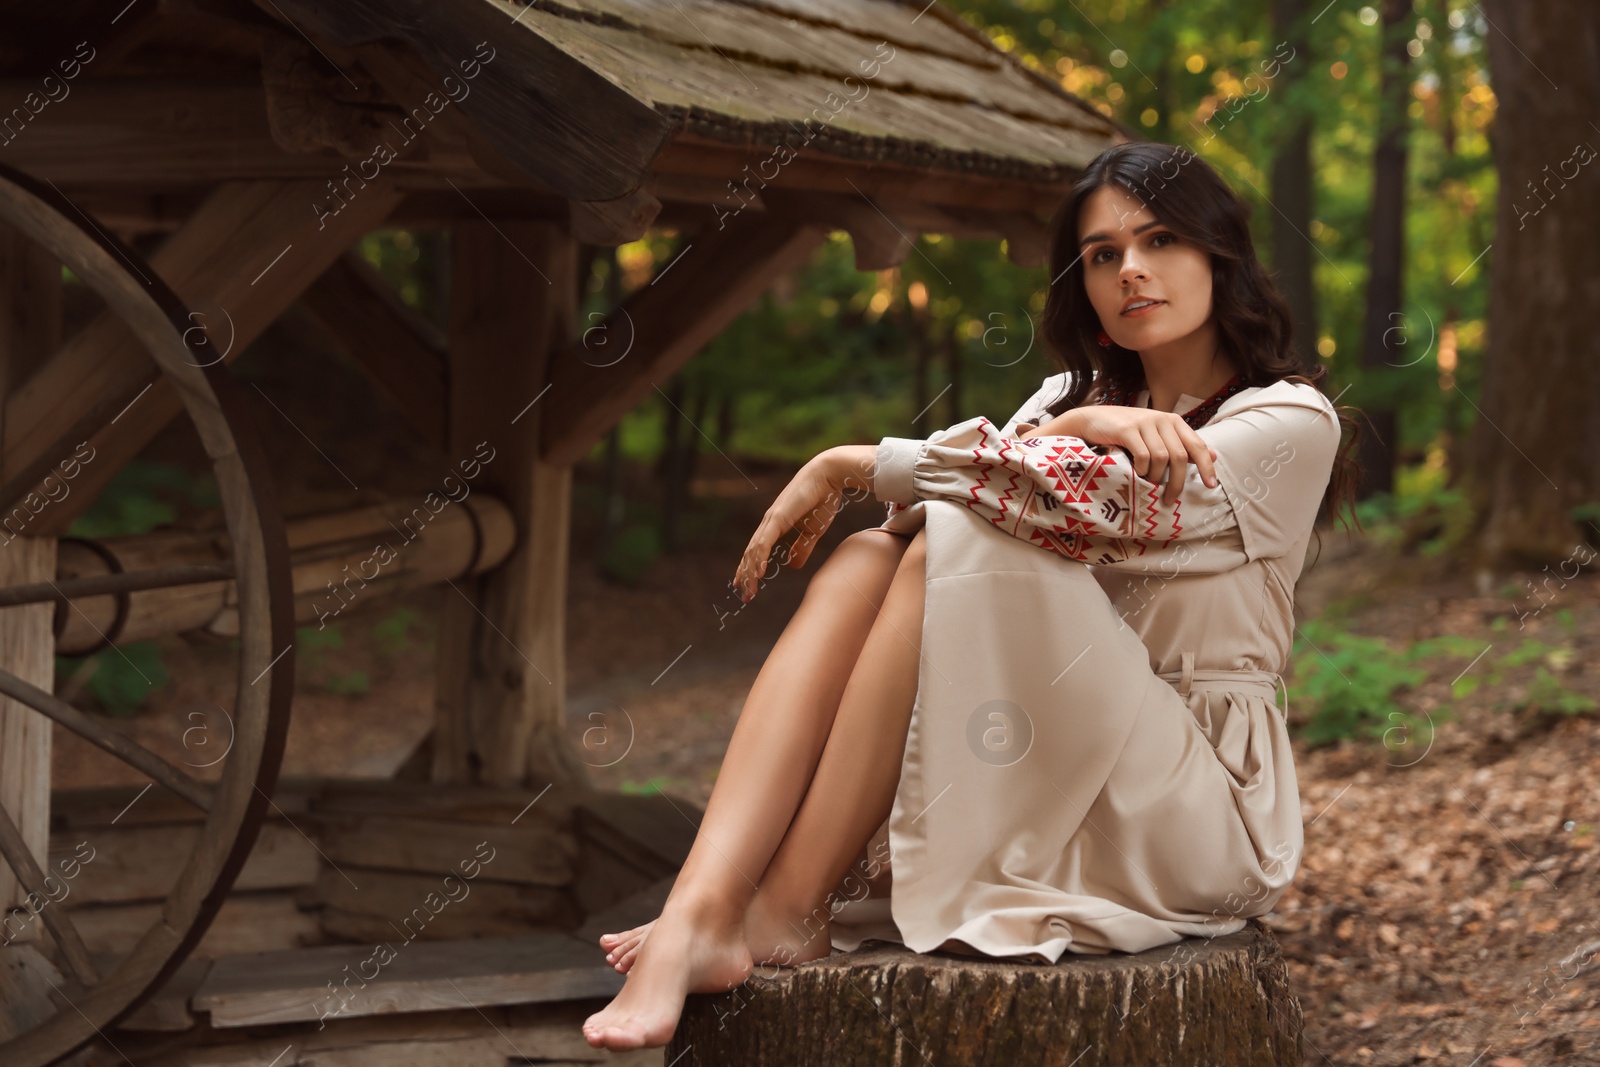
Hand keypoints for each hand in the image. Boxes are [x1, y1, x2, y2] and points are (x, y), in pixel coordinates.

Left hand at [732, 445, 873, 602]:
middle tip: (744, 596)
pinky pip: (764, 542)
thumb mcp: (812, 531)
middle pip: (751, 553)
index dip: (750, 568)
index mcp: (775, 525)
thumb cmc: (823, 500)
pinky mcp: (777, 517)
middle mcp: (769, 522)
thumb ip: (802, 548)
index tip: (746, 585)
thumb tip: (792, 566)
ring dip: (750, 572)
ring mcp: (771, 519)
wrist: (829, 476)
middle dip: (746, 575)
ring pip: (755, 551)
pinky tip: (758, 573)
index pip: (757, 550)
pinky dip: (759, 558)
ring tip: (749, 591)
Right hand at [1014, 407, 1217, 503]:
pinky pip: (1143, 455)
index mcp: (1173, 421)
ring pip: (1162, 458)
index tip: (1211, 486)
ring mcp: (1144, 423)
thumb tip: (1214, 455)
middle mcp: (1162, 419)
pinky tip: (1137, 473)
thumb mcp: (1156, 436)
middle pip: (1180, 456)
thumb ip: (1181, 445)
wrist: (1091, 420)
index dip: (1206, 466)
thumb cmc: (1125, 432)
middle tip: (1169, 499)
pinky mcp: (1127, 429)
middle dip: (1177, 482)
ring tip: (1148, 484)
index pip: (1197, 445)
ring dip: (1156, 477)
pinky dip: (1142, 469)